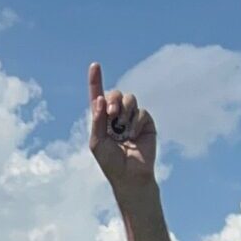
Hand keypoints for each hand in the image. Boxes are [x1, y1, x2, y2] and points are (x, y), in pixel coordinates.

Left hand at [88, 62, 156, 192]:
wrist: (130, 175)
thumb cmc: (110, 162)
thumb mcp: (97, 141)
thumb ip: (97, 120)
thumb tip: (101, 99)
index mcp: (102, 119)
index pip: (98, 96)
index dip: (96, 81)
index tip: (95, 65)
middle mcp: (116, 116)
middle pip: (115, 94)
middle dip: (113, 100)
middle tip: (112, 114)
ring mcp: (132, 118)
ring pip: (129, 99)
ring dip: (124, 111)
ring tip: (122, 128)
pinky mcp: (146, 122)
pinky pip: (141, 112)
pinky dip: (135, 122)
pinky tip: (133, 135)